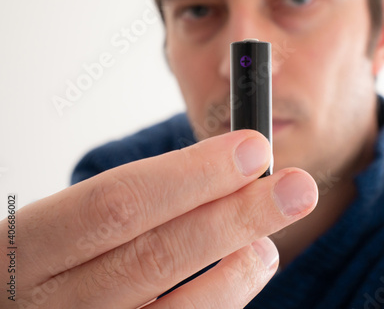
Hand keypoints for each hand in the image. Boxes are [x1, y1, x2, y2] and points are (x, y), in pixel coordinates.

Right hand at [0, 130, 317, 307]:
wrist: (17, 306)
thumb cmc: (52, 255)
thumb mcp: (65, 222)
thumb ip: (132, 200)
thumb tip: (229, 163)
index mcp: (26, 246)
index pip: (116, 203)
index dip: (192, 174)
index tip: (253, 149)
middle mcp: (46, 302)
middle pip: (153, 256)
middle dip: (234, 216)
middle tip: (296, 188)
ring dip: (237, 268)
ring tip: (271, 236)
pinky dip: (222, 301)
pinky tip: (246, 270)